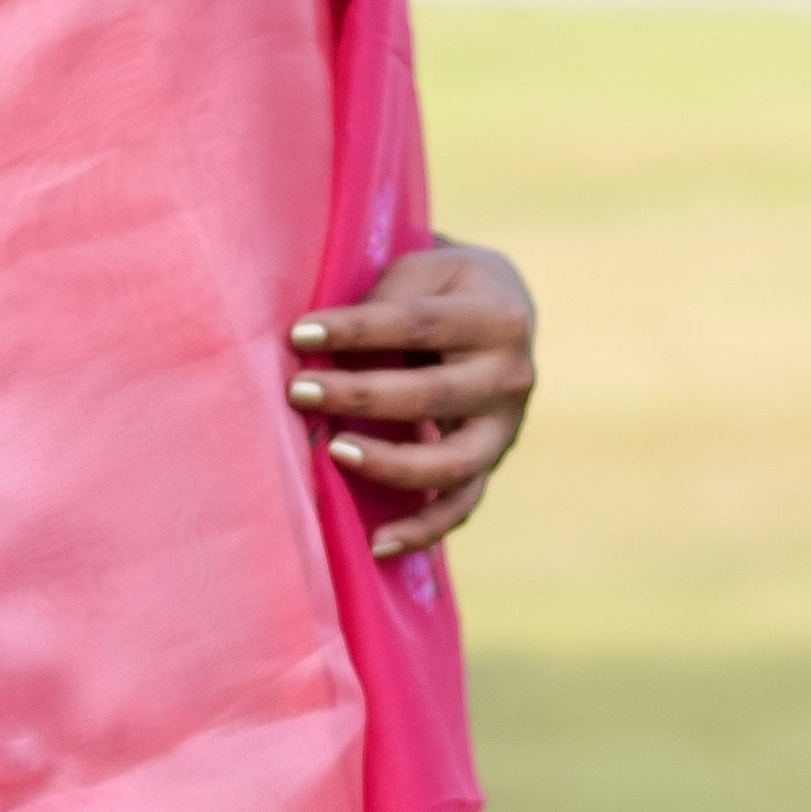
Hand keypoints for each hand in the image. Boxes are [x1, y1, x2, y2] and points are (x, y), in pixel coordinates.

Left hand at [284, 235, 536, 562]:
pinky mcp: (490, 464)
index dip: (356, 330)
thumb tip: (319, 344)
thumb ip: (384, 298)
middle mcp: (512, 376)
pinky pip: (460, 506)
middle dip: (360, 396)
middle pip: (433, 395)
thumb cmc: (444, 288)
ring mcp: (505, 429)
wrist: (502, 312)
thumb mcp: (424, 269)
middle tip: (299, 392)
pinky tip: (376, 542)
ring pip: (451, 463)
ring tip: (333, 452)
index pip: (417, 324)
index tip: (298, 333)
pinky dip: (422, 531)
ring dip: (389, 463)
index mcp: (498, 317)